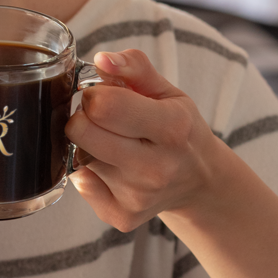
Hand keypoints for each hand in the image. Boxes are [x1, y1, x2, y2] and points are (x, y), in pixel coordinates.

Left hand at [65, 49, 219, 230]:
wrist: (199, 180)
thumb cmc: (178, 128)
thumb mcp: (167, 91)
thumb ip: (134, 67)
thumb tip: (102, 61)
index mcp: (171, 127)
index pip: (104, 106)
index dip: (94, 96)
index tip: (103, 97)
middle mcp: (156, 167)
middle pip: (82, 133)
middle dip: (83, 119)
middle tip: (102, 120)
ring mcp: (138, 196)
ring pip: (78, 158)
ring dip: (87, 147)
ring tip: (114, 145)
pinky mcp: (123, 217)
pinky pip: (80, 185)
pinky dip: (88, 174)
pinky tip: (111, 169)